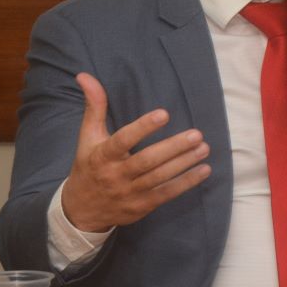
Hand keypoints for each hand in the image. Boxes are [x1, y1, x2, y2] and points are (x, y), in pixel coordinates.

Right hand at [60, 73, 210, 232]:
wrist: (82, 211)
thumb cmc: (89, 167)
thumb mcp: (87, 137)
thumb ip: (94, 107)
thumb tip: (85, 76)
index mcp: (102, 156)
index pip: (122, 140)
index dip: (142, 128)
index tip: (164, 113)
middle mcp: (116, 175)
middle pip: (147, 161)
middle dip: (173, 148)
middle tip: (196, 134)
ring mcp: (130, 193)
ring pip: (160, 177)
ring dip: (184, 163)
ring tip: (204, 148)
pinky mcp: (142, 206)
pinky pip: (166, 194)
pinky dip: (186, 183)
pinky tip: (204, 170)